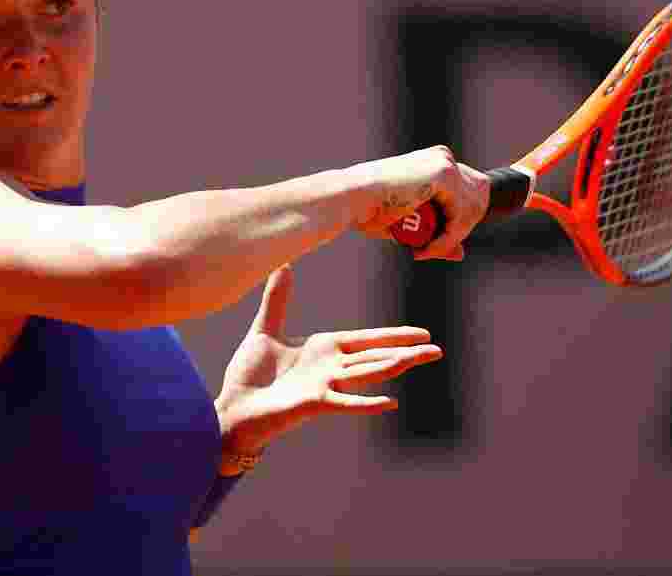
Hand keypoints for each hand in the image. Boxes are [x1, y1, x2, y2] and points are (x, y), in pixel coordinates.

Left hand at [214, 265, 442, 460]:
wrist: (232, 406)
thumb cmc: (250, 375)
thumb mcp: (265, 330)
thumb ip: (278, 300)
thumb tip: (284, 265)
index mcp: (323, 349)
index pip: (365, 340)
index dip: (392, 335)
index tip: (421, 333)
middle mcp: (330, 368)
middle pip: (375, 356)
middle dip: (406, 351)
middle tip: (438, 349)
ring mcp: (325, 386)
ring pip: (367, 373)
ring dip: (395, 365)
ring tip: (423, 359)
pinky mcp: (314, 404)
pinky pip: (346, 403)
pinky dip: (367, 403)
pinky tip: (391, 401)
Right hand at [350, 145, 489, 260]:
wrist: (351, 198)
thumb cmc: (370, 211)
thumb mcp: (410, 226)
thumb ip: (439, 236)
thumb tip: (462, 254)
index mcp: (436, 161)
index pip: (468, 195)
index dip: (458, 224)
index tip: (433, 245)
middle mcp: (444, 157)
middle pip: (478, 200)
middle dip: (461, 229)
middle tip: (430, 249)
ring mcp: (446, 163)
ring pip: (471, 210)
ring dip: (451, 238)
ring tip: (424, 251)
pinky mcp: (445, 175)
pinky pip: (460, 216)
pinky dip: (446, 238)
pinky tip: (425, 248)